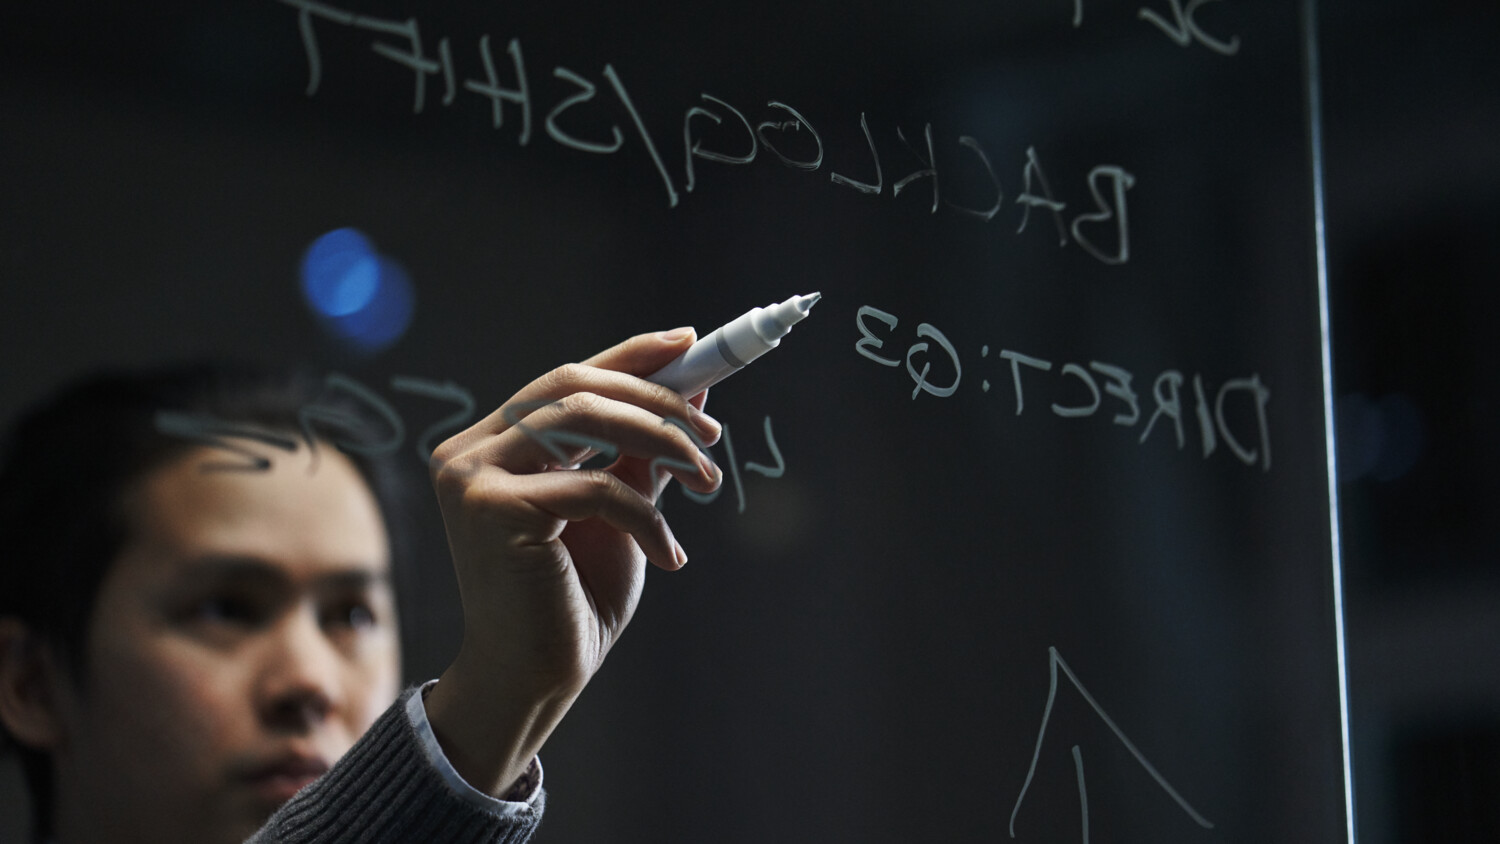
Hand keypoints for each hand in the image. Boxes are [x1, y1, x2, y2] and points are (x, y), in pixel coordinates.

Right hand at [422, 328, 721, 795]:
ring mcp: (472, 477)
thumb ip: (642, 452)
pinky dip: (647, 516)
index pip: (565, 379)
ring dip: (663, 442)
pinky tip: (670, 554)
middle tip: (713, 435)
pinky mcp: (492, 509)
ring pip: (585, 418)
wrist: (537, 678)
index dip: (630, 355)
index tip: (690, 344)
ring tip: (709, 480)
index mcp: (492, 445)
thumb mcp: (621, 510)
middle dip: (657, 400)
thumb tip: (694, 390)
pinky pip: (596, 486)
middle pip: (575, 387)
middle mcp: (469, 452)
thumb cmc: (573, 599)